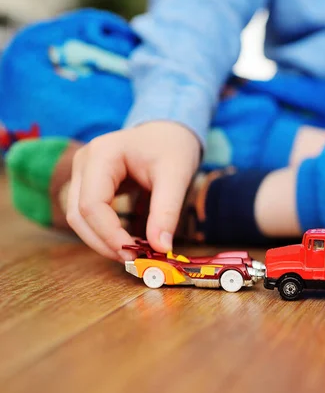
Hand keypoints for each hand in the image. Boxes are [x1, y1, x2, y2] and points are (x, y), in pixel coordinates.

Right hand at [67, 121, 200, 261]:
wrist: (169, 132)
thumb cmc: (173, 147)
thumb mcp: (176, 176)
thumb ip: (167, 212)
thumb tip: (161, 248)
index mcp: (101, 154)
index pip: (92, 205)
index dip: (109, 234)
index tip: (134, 254)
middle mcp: (84, 162)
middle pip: (78, 215)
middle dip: (104, 242)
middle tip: (135, 262)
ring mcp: (82, 173)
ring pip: (79, 219)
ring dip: (102, 241)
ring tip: (133, 254)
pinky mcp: (89, 184)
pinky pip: (89, 215)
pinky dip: (105, 233)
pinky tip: (128, 243)